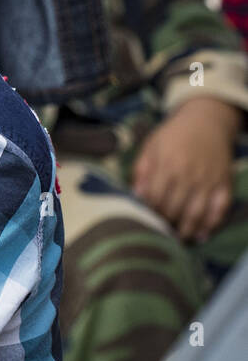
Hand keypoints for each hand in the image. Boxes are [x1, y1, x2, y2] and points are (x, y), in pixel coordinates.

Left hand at [132, 97, 241, 241]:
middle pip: (174, 209)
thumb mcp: (150, 146)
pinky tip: (202, 235)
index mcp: (168, 165)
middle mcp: (189, 174)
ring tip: (176, 240)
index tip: (142, 219)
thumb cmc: (173, 135)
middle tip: (157, 233)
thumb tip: (136, 195)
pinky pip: (220, 209)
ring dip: (186, 231)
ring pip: (197, 213)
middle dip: (164, 224)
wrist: (207, 120)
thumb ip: (141, 170)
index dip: (148, 212)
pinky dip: (212, 224)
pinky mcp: (225, 183)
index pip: (155, 198)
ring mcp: (209, 180)